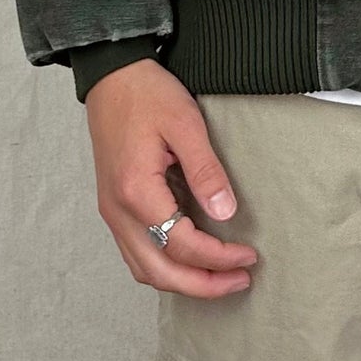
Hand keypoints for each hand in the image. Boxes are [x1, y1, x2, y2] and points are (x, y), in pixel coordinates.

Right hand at [85, 57, 259, 296]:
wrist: (111, 76)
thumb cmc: (147, 94)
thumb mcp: (185, 124)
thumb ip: (205, 171)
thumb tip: (226, 213)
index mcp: (137, 191)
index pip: (182, 245)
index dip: (219, 257)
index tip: (249, 256)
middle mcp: (118, 211)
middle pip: (160, 273)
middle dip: (203, 285)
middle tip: (240, 281)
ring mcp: (112, 212)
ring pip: (144, 270)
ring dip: (182, 282)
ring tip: (219, 278)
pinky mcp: (113, 207)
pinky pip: (136, 253)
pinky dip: (163, 267)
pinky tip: (188, 260)